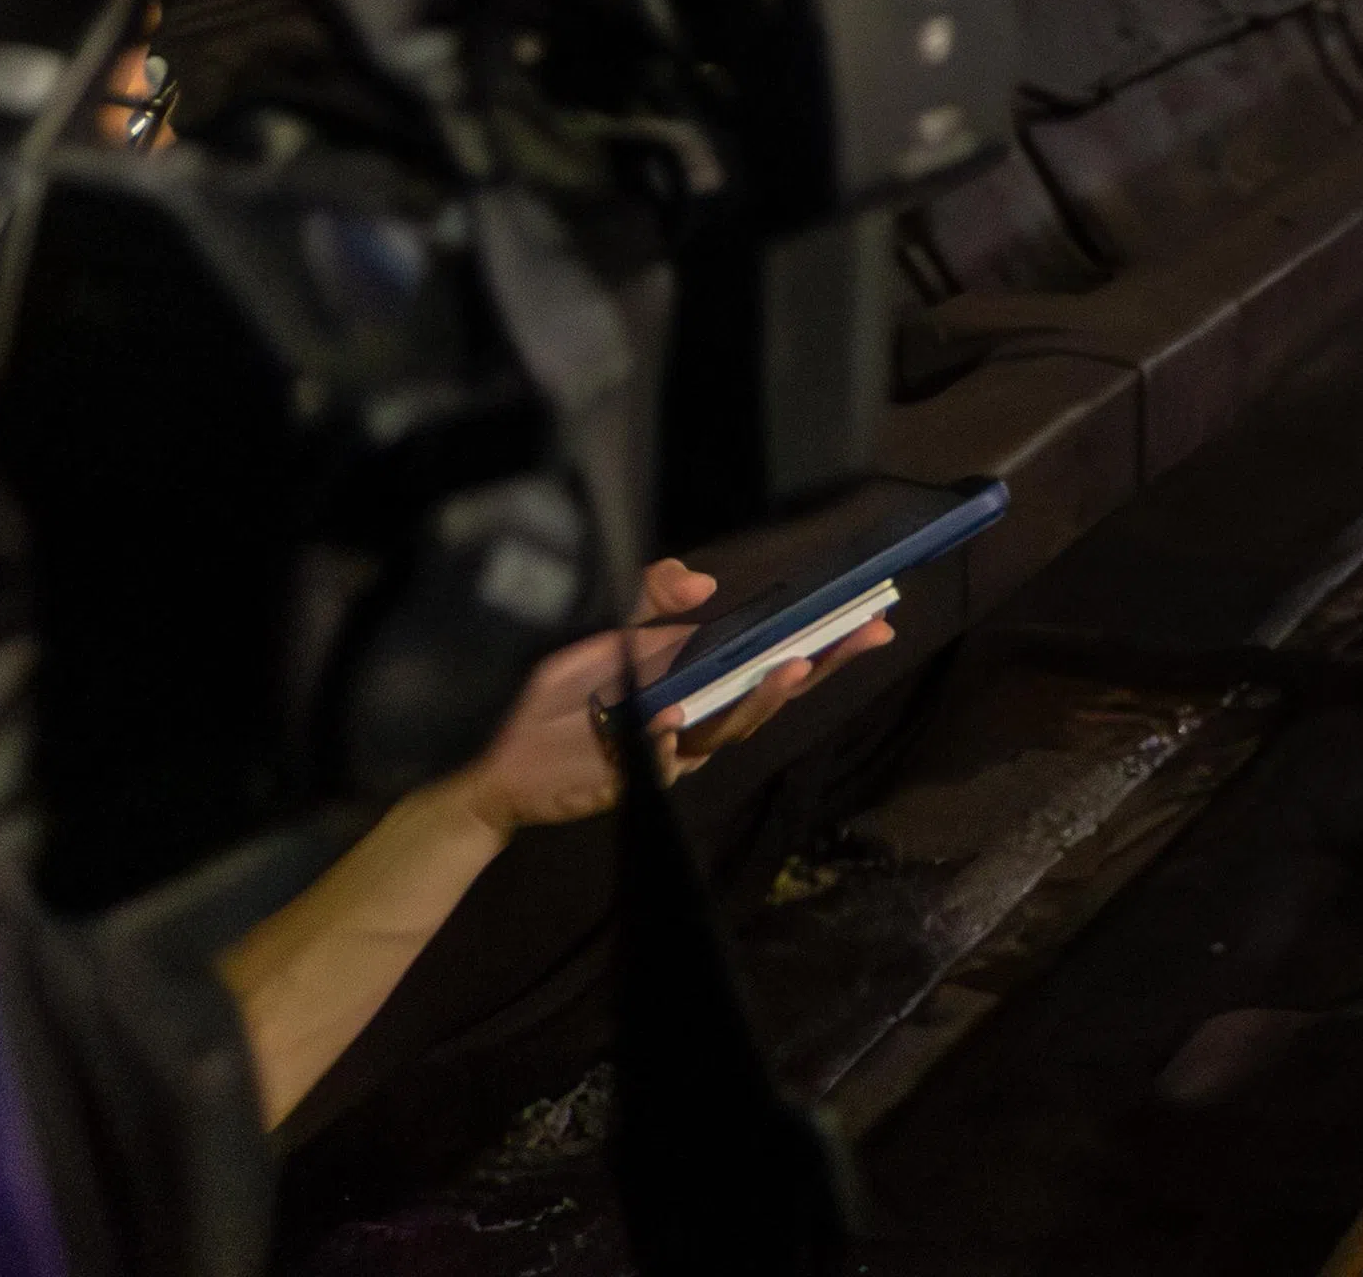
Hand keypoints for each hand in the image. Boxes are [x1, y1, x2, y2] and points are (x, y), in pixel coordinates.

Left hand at [448, 559, 894, 837]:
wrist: (490, 748)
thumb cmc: (550, 691)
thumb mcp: (607, 626)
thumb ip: (652, 598)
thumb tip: (707, 585)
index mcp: (696, 677)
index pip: (771, 656)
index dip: (821, 639)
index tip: (872, 617)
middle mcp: (694, 713)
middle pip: (770, 693)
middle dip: (820, 665)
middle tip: (863, 636)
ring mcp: (668, 749)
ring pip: (730, 728)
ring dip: (762, 699)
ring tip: (790, 668)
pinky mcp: (630, 778)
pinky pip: (661, 762)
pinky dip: (672, 742)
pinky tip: (675, 719)